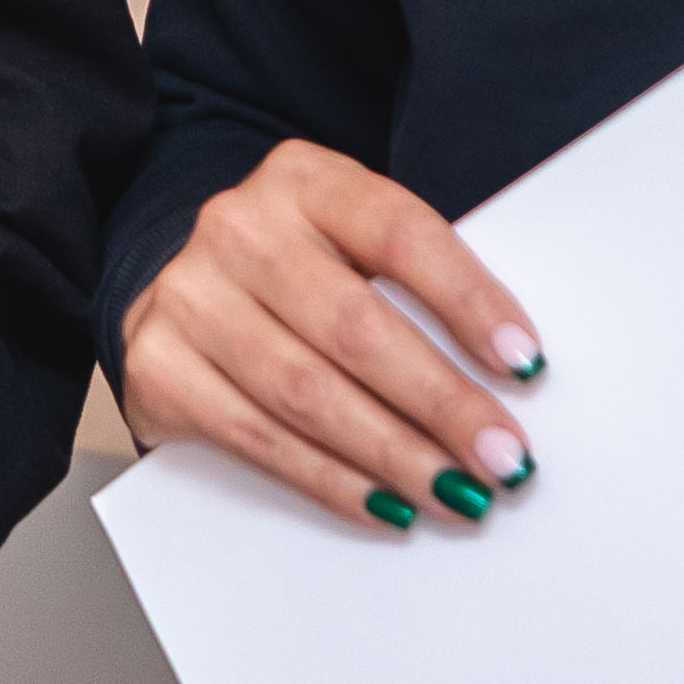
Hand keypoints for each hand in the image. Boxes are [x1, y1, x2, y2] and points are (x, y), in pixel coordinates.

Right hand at [112, 139, 543, 531]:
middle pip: (354, 327)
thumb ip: (414, 285)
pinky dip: (329, 480)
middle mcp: (238, 228)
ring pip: (305, 393)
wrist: (178, 280)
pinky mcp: (157, 364)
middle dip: (441, 404)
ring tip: (456, 494)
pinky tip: (383, 504)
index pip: (399, 234)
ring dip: (393, 455)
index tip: (526, 364)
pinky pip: (256, 437)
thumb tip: (508, 377)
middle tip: (502, 459)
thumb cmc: (296, 269)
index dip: (468, 301)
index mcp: (303, 180)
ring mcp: (189, 296)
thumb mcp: (350, 241)